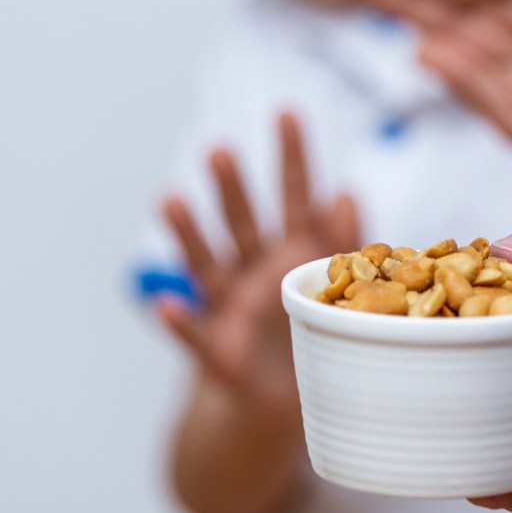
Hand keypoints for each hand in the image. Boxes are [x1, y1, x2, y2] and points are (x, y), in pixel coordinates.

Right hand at [157, 112, 359, 410]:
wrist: (275, 400)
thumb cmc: (303, 334)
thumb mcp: (329, 288)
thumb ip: (339, 244)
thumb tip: (347, 193)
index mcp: (290, 254)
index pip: (294, 198)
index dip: (292, 159)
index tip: (287, 112)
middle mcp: (254, 272)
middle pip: (242, 223)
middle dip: (231, 187)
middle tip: (220, 149)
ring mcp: (231, 310)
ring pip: (208, 266)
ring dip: (189, 234)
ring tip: (171, 199)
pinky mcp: (217, 352)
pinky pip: (195, 335)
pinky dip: (179, 322)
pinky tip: (164, 305)